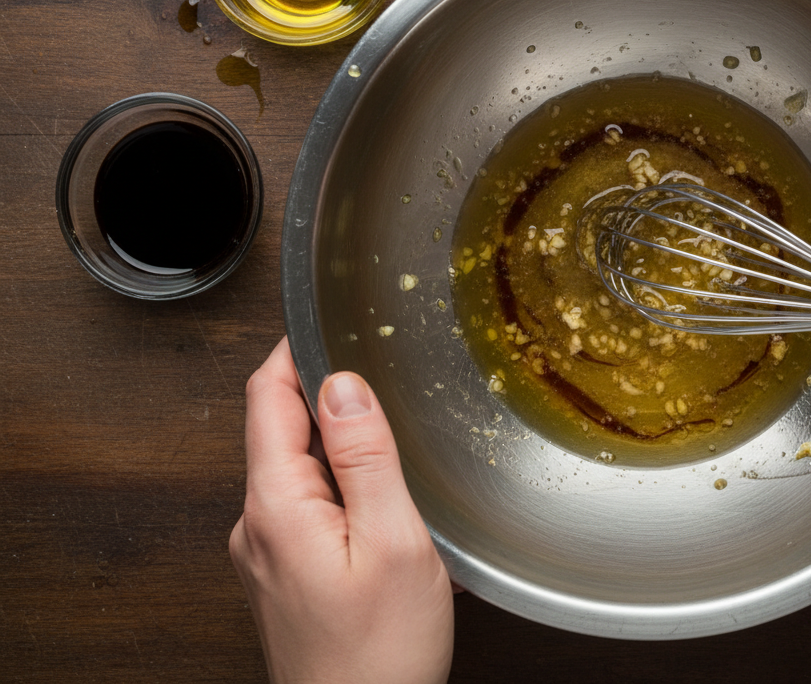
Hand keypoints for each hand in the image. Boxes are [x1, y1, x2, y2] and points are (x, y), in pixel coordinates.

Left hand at [230, 338, 453, 683]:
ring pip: (294, 469)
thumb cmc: (379, 654)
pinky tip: (381, 498)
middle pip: (278, 428)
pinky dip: (338, 483)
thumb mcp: (393, 543)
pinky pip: (304, 506)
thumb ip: (365, 458)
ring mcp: (266, 553)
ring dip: (335, 442)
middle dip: (323, 392)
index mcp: (277, 505)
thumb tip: (342, 383)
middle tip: (377, 367)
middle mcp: (257, 525)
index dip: (295, 351)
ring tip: (389, 433)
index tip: (327, 319)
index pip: (266, 397)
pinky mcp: (284, 574)